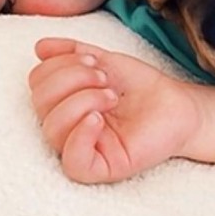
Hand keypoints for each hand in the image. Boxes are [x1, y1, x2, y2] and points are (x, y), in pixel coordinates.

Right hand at [28, 38, 199, 182]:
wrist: (177, 103)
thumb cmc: (141, 87)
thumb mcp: (105, 60)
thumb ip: (73, 52)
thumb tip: (40, 47)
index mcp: (64, 101)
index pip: (37, 84)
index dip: (59, 65)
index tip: (93, 60)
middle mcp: (68, 126)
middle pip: (40, 104)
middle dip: (72, 79)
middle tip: (104, 77)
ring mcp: (84, 148)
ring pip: (52, 130)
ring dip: (82, 101)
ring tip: (111, 96)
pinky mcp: (102, 168)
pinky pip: (73, 163)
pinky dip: (80, 136)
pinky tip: (98, 119)